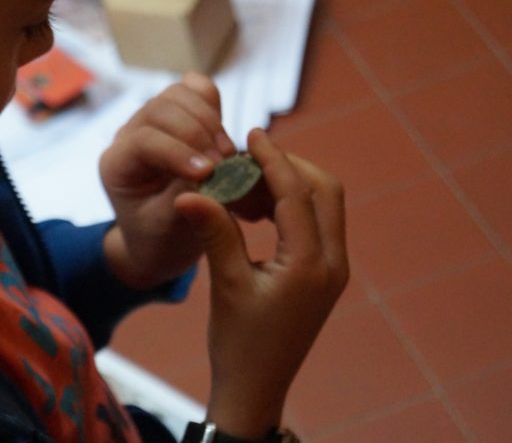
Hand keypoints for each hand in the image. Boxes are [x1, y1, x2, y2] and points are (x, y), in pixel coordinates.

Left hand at [100, 73, 236, 289]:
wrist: (161, 242)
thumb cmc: (161, 239)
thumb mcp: (170, 227)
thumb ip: (187, 194)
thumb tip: (214, 166)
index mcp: (117, 164)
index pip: (144, 141)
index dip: (178, 151)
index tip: (208, 173)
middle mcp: (129, 136)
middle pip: (160, 109)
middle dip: (197, 132)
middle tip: (225, 164)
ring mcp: (152, 122)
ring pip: (178, 95)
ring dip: (209, 119)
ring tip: (228, 154)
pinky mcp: (177, 118)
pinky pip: (194, 92)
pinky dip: (212, 103)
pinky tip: (223, 131)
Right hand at [174, 128, 348, 438]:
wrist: (256, 386)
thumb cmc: (239, 342)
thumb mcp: (225, 285)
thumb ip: (214, 233)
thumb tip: (190, 191)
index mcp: (310, 265)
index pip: (297, 195)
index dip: (274, 160)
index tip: (252, 134)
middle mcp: (332, 263)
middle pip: (325, 192)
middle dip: (292, 165)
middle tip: (253, 153)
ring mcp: (331, 269)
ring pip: (324, 205)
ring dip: (292, 183)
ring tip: (252, 173)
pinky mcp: (322, 274)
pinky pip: (315, 223)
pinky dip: (291, 204)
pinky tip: (258, 203)